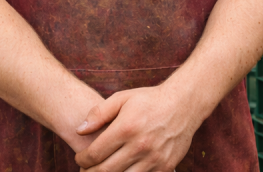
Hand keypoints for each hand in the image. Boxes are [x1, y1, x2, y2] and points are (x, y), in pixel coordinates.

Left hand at [73, 85, 199, 171]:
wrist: (183, 105)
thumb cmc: (149, 100)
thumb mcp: (122, 98)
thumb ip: (98, 113)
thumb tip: (79, 130)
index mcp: (126, 128)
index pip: (95, 154)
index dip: (82, 160)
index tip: (80, 159)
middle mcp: (139, 146)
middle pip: (106, 171)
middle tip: (85, 170)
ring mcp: (154, 159)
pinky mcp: (165, 167)